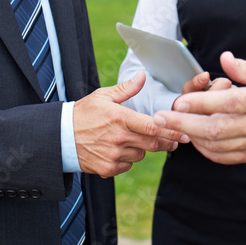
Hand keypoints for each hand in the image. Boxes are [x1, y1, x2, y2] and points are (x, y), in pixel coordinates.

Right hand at [74, 72, 188, 176]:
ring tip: (132, 138)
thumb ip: (126, 88)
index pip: (152, 127)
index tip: (184, 132)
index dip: (171, 130)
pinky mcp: (108, 169)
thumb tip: (143, 76)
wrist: (61, 137)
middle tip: (175, 140)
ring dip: (143, 147)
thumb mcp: (103, 96)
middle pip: (153, 143)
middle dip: (166, 141)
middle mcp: (118, 138)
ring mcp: (113, 155)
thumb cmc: (84, 113)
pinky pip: (128, 164)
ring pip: (141, 154)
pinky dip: (129, 158)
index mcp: (119, 118)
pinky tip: (119, 148)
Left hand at [154, 51, 245, 164]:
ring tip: (169, 127)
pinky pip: (223, 156)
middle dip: (183, 123)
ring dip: (189, 137)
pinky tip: (192, 139)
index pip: (229, 103)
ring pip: (216, 145)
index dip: (202, 103)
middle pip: (216, 128)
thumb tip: (224, 59)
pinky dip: (204, 149)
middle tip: (160, 117)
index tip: (180, 100)